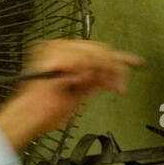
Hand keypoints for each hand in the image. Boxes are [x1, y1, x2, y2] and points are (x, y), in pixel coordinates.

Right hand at [0, 39, 144, 150]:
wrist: (29, 116)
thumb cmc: (47, 112)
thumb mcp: (78, 95)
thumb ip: (93, 82)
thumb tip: (112, 76)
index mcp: (62, 56)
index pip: (94, 51)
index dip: (116, 58)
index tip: (134, 62)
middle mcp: (58, 48)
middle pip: (97, 48)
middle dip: (112, 67)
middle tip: (118, 86)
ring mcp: (55, 49)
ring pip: (94, 52)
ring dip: (101, 71)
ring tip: (102, 87)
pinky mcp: (54, 53)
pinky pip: (84, 57)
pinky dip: (89, 71)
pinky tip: (82, 81)